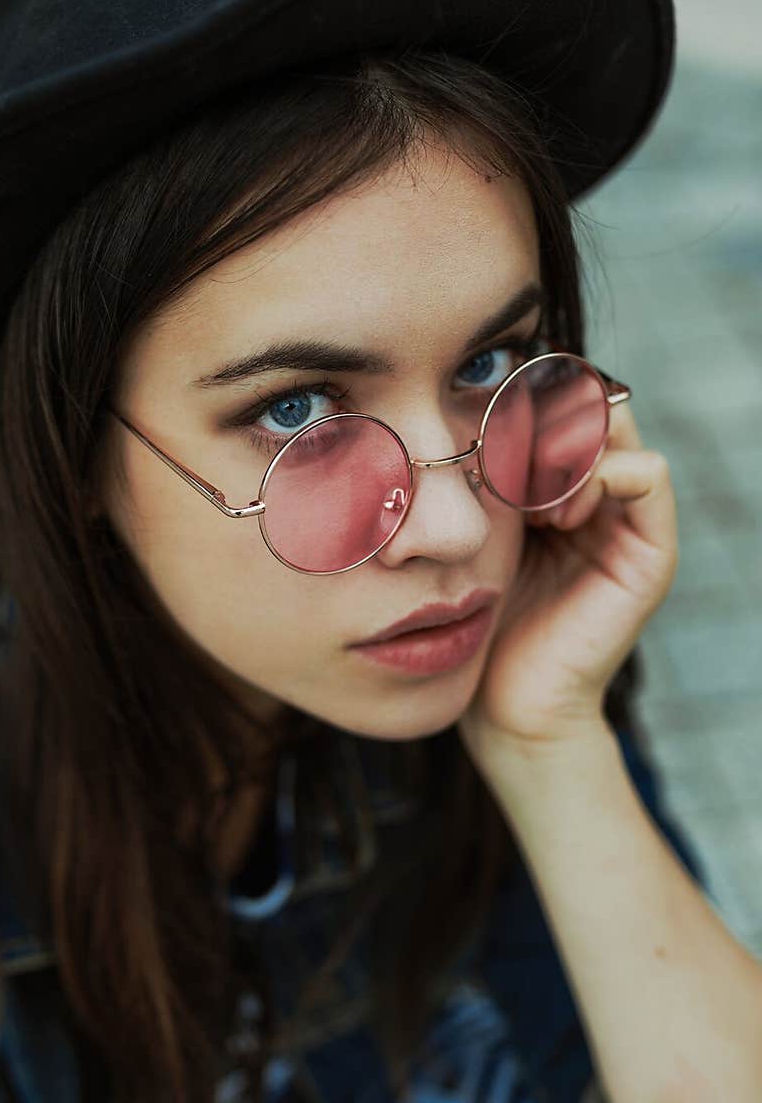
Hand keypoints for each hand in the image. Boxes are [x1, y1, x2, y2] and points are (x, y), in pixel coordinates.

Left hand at [458, 397, 677, 766]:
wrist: (503, 705)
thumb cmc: (474, 622)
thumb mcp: (471, 532)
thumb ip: (479, 476)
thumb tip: (453, 409)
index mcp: (552, 488)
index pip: (552, 402)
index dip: (522, 397)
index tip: (477, 423)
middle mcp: (596, 496)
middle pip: (586, 403)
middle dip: (543, 413)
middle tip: (502, 446)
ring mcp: (628, 522)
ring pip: (618, 428)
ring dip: (569, 445)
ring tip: (527, 489)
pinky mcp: (650, 552)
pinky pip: (649, 474)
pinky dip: (603, 475)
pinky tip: (557, 515)